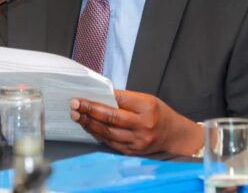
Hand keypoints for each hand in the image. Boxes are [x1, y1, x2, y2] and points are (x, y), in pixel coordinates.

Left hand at [70, 90, 202, 155]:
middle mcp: (143, 126)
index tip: (82, 96)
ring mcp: (137, 141)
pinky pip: (110, 143)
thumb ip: (125, 99)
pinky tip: (88, 127)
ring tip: (76, 116)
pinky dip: (97, 134)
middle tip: (74, 105)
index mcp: (147, 107)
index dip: (98, 99)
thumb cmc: (158, 114)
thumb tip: (100, 96)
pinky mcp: (132, 151)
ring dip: (89, 124)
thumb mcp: (146, 100)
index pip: (118, 101)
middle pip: (111, 118)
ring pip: (107, 133)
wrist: (174, 136)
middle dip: (89, 111)